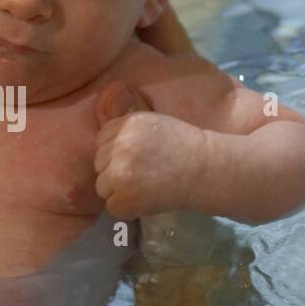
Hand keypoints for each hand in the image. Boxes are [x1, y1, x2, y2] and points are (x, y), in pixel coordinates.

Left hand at [93, 80, 204, 219]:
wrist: (205, 169)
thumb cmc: (182, 145)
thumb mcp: (152, 122)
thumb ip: (126, 122)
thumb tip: (104, 99)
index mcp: (125, 125)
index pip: (101, 140)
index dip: (117, 151)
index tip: (138, 157)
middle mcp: (119, 146)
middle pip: (99, 164)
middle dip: (115, 170)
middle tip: (143, 173)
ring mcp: (120, 173)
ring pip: (102, 186)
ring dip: (118, 190)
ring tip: (145, 186)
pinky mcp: (124, 198)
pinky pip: (112, 206)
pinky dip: (127, 207)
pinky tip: (146, 198)